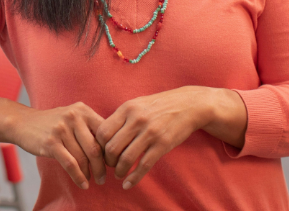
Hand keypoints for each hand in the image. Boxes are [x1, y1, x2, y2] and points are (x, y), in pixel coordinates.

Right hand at [11, 102, 105, 188]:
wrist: (23, 122)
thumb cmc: (53, 123)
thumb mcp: (72, 117)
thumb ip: (89, 127)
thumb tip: (112, 148)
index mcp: (83, 110)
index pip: (104, 133)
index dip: (110, 151)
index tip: (111, 163)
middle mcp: (74, 117)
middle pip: (95, 148)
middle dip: (102, 167)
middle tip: (104, 178)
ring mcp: (61, 129)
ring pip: (82, 158)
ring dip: (89, 174)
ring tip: (92, 181)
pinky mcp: (51, 142)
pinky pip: (70, 164)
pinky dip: (78, 177)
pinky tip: (82, 184)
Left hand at [95, 86, 245, 188]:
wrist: (188, 104)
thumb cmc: (158, 105)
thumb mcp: (137, 104)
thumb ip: (121, 118)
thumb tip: (102, 135)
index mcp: (127, 108)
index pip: (103, 132)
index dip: (100, 146)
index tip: (103, 152)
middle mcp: (136, 120)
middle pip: (111, 147)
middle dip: (108, 161)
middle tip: (111, 165)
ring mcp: (150, 132)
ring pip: (126, 158)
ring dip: (119, 171)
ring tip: (119, 174)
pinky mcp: (162, 144)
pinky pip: (144, 166)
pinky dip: (133, 178)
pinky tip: (128, 184)